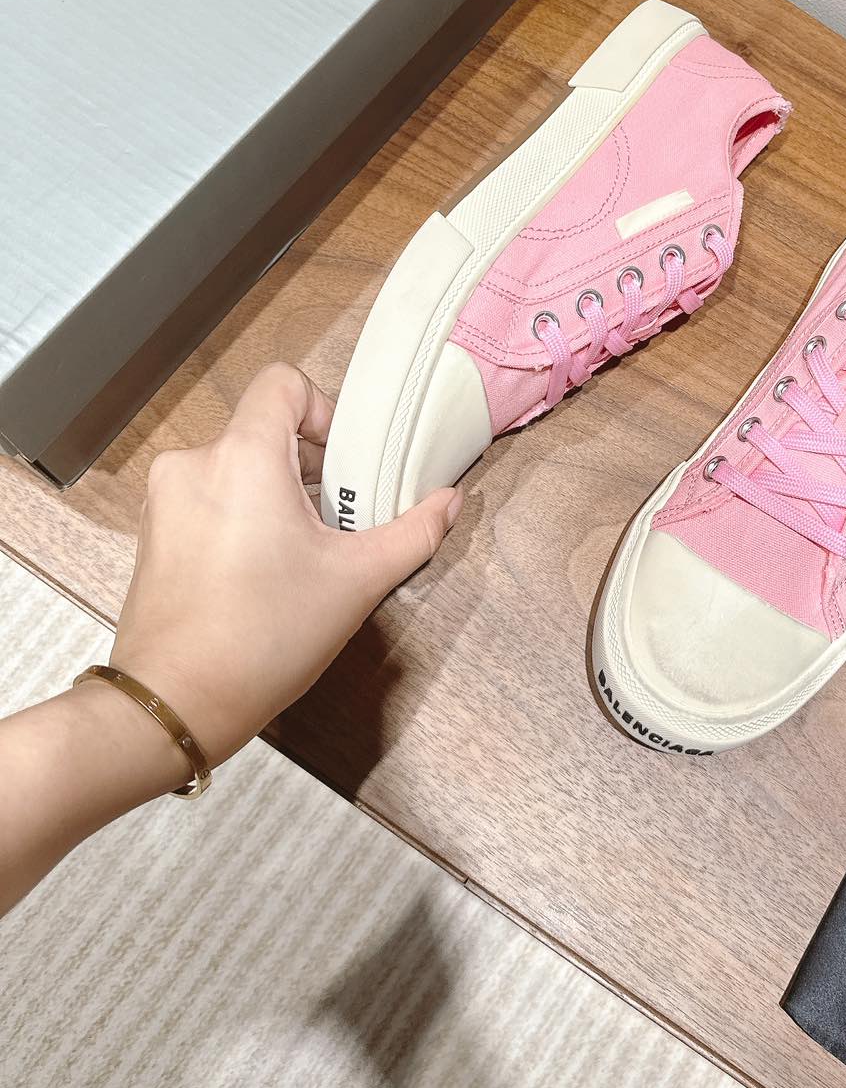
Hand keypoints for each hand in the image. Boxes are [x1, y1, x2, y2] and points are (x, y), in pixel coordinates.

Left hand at [109, 361, 461, 766]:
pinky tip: (259, 576)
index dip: (323, 411)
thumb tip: (450, 502)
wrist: (174, 705)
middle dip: (307, 469)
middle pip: (263, 431)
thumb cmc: (263, 637)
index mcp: (243, 458)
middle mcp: (194, 465)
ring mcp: (165, 501)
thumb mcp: (356, 582)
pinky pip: (207, 501)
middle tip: (335, 523)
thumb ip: (413, 532)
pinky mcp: (152, 535)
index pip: (283, 383)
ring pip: (236, 469)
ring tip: (298, 557)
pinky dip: (239, 520)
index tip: (344, 464)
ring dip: (274, 497)